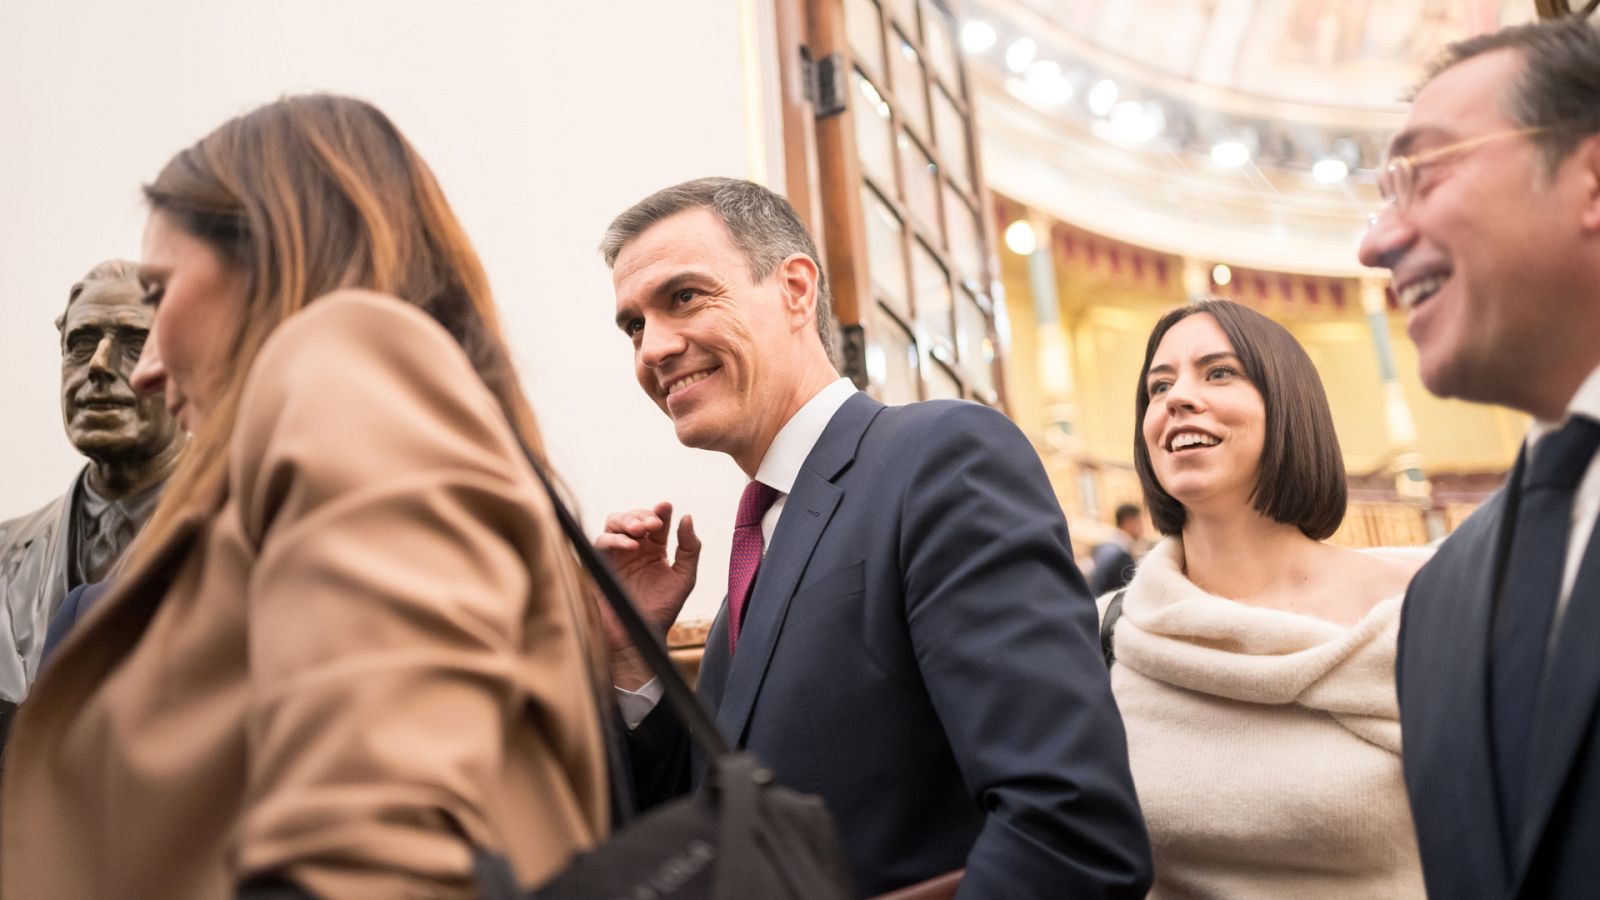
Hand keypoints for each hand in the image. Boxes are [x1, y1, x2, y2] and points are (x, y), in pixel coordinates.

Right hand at [594, 502, 700, 687]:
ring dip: (626, 521)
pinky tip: (630, 546)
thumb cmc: (661, 610)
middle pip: (633, 518)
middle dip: (642, 514)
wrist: (640, 636)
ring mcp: (615, 555)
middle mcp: (634, 548)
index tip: (666, 507)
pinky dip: (614, 539)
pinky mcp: (600, 564)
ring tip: (641, 530)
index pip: (657, 522)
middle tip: (653, 522)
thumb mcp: (684, 578)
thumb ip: (689, 549)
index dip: (661, 511)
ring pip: (614, 524)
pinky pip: (600, 542)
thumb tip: (687, 518)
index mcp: (654, 550)